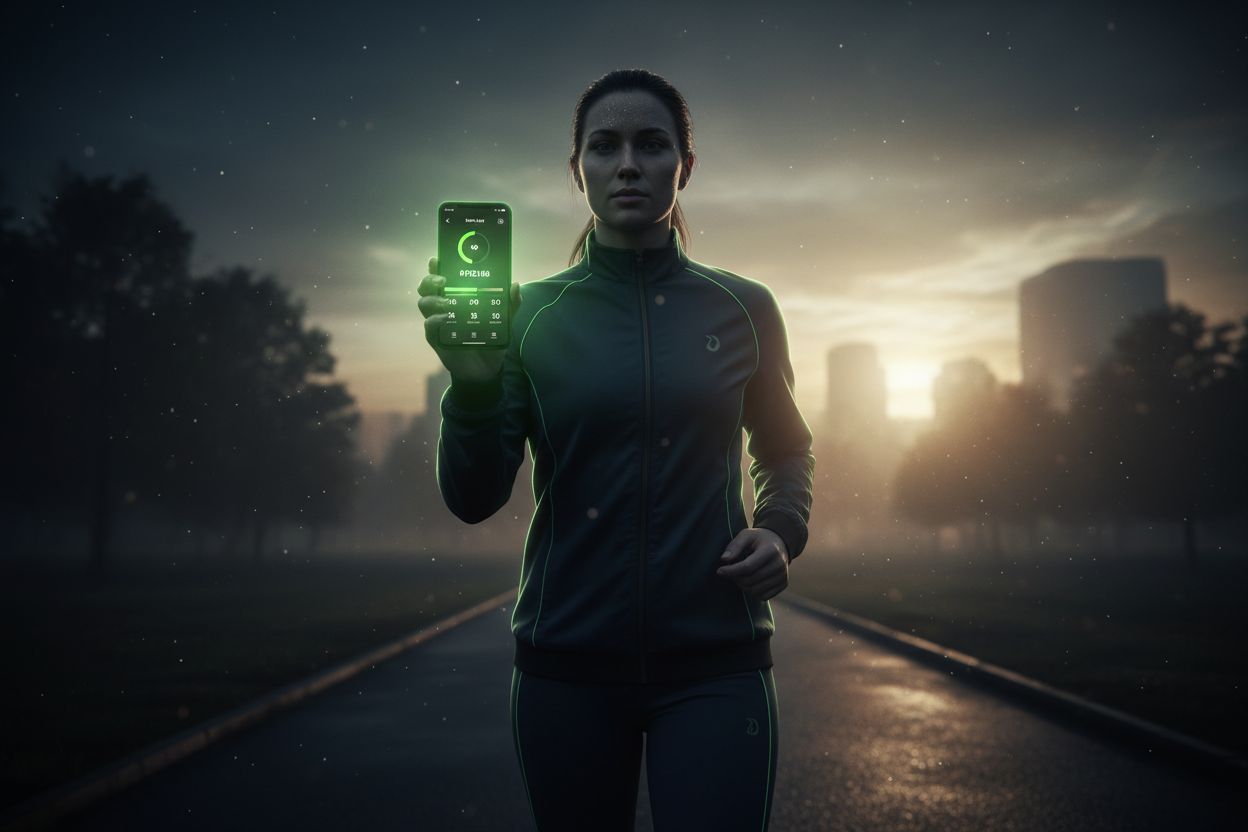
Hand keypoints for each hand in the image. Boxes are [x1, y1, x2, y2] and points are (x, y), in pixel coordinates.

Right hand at [417, 255, 522, 381]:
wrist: (486, 369)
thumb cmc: (491, 339)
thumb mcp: (504, 321)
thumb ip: (510, 304)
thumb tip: (515, 285)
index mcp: (456, 296)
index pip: (441, 277)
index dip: (436, 267)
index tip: (437, 259)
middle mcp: (443, 306)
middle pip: (426, 287)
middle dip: (430, 279)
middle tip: (443, 280)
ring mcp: (438, 322)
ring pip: (424, 303)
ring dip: (433, 300)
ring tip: (448, 303)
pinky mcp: (437, 339)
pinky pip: (429, 326)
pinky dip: (435, 320)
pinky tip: (445, 319)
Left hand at [715, 528, 789, 600]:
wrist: (780, 543)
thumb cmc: (759, 539)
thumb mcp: (746, 535)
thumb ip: (735, 545)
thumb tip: (724, 559)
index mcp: (770, 550)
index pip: (748, 567)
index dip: (731, 571)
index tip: (719, 571)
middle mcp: (779, 564)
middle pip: (751, 580)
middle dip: (736, 578)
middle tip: (730, 572)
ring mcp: (783, 576)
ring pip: (756, 590)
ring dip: (743, 586)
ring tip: (739, 576)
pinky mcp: (784, 584)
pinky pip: (763, 597)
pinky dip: (753, 592)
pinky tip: (749, 582)